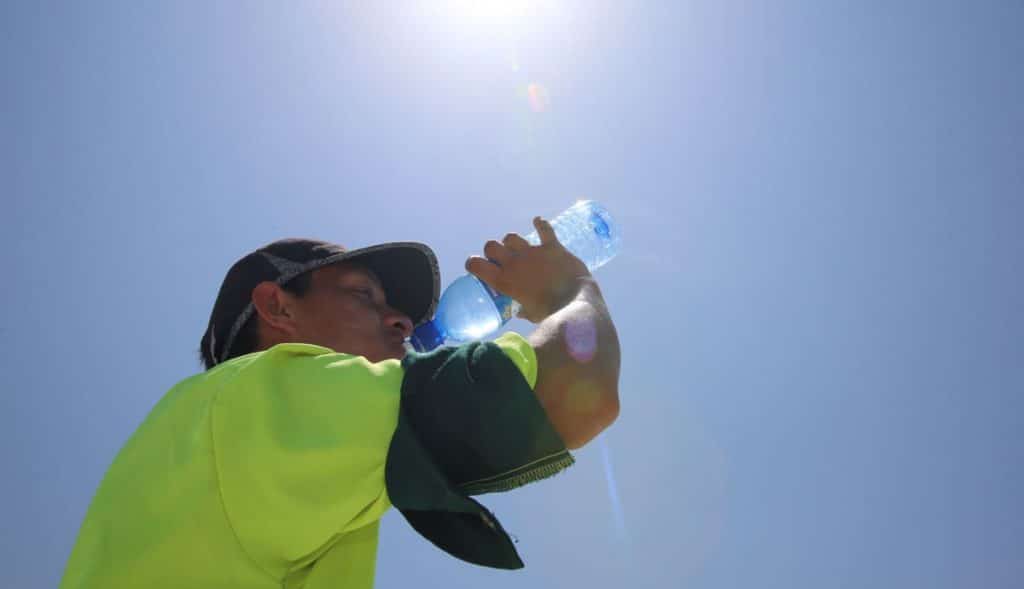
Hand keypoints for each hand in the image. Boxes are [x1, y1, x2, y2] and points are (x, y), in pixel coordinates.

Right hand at [466, 216, 592, 322]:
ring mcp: (532, 253)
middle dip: (493, 251)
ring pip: (512, 237)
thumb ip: (522, 310)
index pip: (476, 264)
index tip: (477, 266)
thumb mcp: (529, 315)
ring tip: (518, 249)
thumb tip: (520, 311)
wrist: (574, 305)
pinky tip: (538, 221)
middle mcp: (514, 263)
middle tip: (501, 260)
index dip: (473, 263)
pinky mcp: (552, 247)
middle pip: (492, 246)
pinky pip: (544, 229)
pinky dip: (540, 224)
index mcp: (503, 281)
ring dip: (512, 242)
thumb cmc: (550, 314)